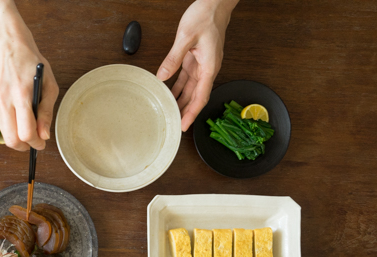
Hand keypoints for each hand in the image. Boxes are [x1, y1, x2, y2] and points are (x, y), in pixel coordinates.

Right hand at [0, 0, 58, 150]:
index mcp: (21, 95)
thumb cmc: (31, 63)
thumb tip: (44, 135)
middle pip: (12, 140)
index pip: (26, 132)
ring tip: (28, 126)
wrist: (6, 46)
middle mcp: (4, 100)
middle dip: (24, 146)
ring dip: (17, 136)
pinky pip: (1, 123)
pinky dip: (11, 124)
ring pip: (5, 135)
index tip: (41, 143)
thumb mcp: (48, 84)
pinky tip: (17, 112)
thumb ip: (46, 111)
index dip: (35, 143)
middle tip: (34, 141)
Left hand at [157, 0, 237, 130]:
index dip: (193, 112)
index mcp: (209, 66)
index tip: (185, 124)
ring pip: (191, 89)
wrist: (214, 4)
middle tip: (176, 125)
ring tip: (171, 113)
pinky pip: (187, 79)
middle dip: (187, 111)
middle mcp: (207, 68)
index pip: (201, 96)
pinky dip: (178, 88)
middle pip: (196, 96)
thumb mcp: (186, 37)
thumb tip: (162, 76)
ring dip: (182, 101)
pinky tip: (169, 95)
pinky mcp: (196, 60)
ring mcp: (202, 65)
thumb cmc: (205, 17)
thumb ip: (173, 58)